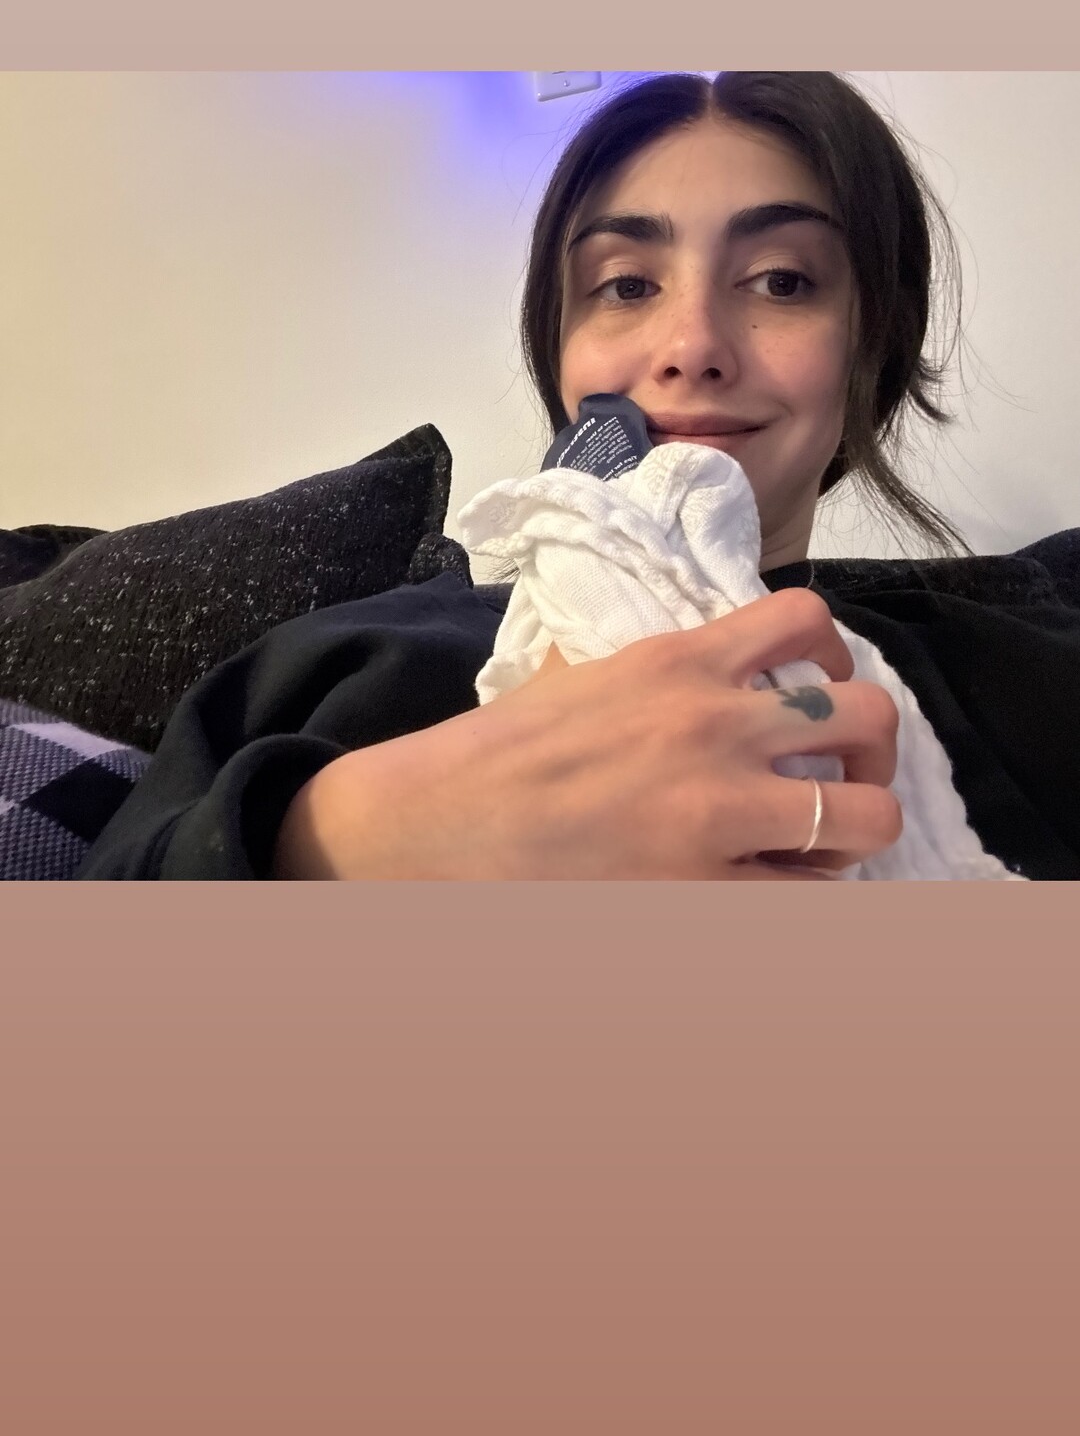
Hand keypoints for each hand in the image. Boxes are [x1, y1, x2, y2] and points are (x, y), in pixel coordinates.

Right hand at [273, 589, 901, 879]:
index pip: (806, 619)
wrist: (435, 824)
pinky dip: (811, 896)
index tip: (818, 685)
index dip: (834, 655)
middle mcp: (715, 727)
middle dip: (872, 749)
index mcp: (679, 661)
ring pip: (868, 814)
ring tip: (821, 842)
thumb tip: (720, 674)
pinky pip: (813, 897)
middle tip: (840, 774)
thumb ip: (665, 671)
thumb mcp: (588, 676)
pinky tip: (777, 892)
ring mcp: (718, 813)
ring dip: (857, 827)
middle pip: (869, 714)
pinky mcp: (706, 892)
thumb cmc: (500, 754)